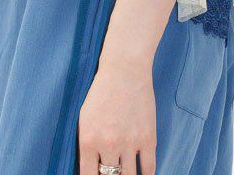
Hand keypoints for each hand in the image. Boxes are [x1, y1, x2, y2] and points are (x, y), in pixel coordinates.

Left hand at [78, 56, 156, 174]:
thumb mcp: (84, 118)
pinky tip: (142, 174)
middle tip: (112, 173)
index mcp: (88, 141)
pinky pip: (149, 169)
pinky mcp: (148, 138)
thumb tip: (91, 168)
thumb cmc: (101, 91)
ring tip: (125, 173)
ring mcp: (130, 143)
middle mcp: (109, 145)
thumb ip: (87, 145)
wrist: (124, 69)